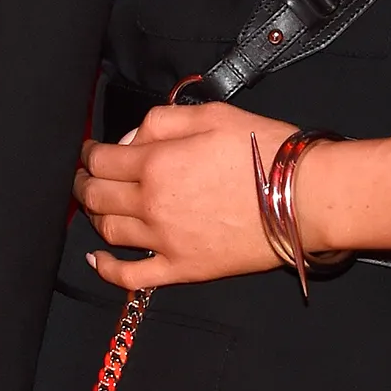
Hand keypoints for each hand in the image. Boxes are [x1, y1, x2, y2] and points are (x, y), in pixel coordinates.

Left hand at [75, 101, 296, 287]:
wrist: (305, 198)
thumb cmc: (267, 151)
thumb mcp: (214, 114)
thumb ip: (163, 120)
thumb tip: (131, 138)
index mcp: (157, 163)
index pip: (101, 160)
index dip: (89, 154)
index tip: (90, 152)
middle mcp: (152, 204)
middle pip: (97, 197)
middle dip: (84, 184)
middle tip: (85, 178)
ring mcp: (164, 241)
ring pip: (108, 232)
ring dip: (95, 217)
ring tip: (98, 207)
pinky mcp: (182, 268)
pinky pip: (131, 276)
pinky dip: (107, 268)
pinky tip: (98, 259)